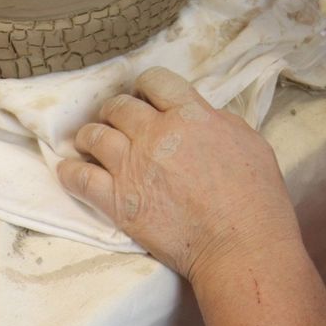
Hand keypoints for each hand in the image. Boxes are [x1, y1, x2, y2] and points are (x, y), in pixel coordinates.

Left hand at [58, 67, 300, 279]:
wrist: (241, 244)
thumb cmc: (256, 197)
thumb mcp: (249, 141)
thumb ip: (217, 122)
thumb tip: (200, 118)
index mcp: (191, 114)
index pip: (155, 81)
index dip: (147, 87)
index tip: (145, 97)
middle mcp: (157, 133)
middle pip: (119, 106)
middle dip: (117, 111)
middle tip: (119, 123)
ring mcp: (133, 166)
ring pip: (93, 135)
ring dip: (91, 136)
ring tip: (92, 144)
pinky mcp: (118, 201)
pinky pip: (78, 178)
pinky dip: (70, 172)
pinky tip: (70, 171)